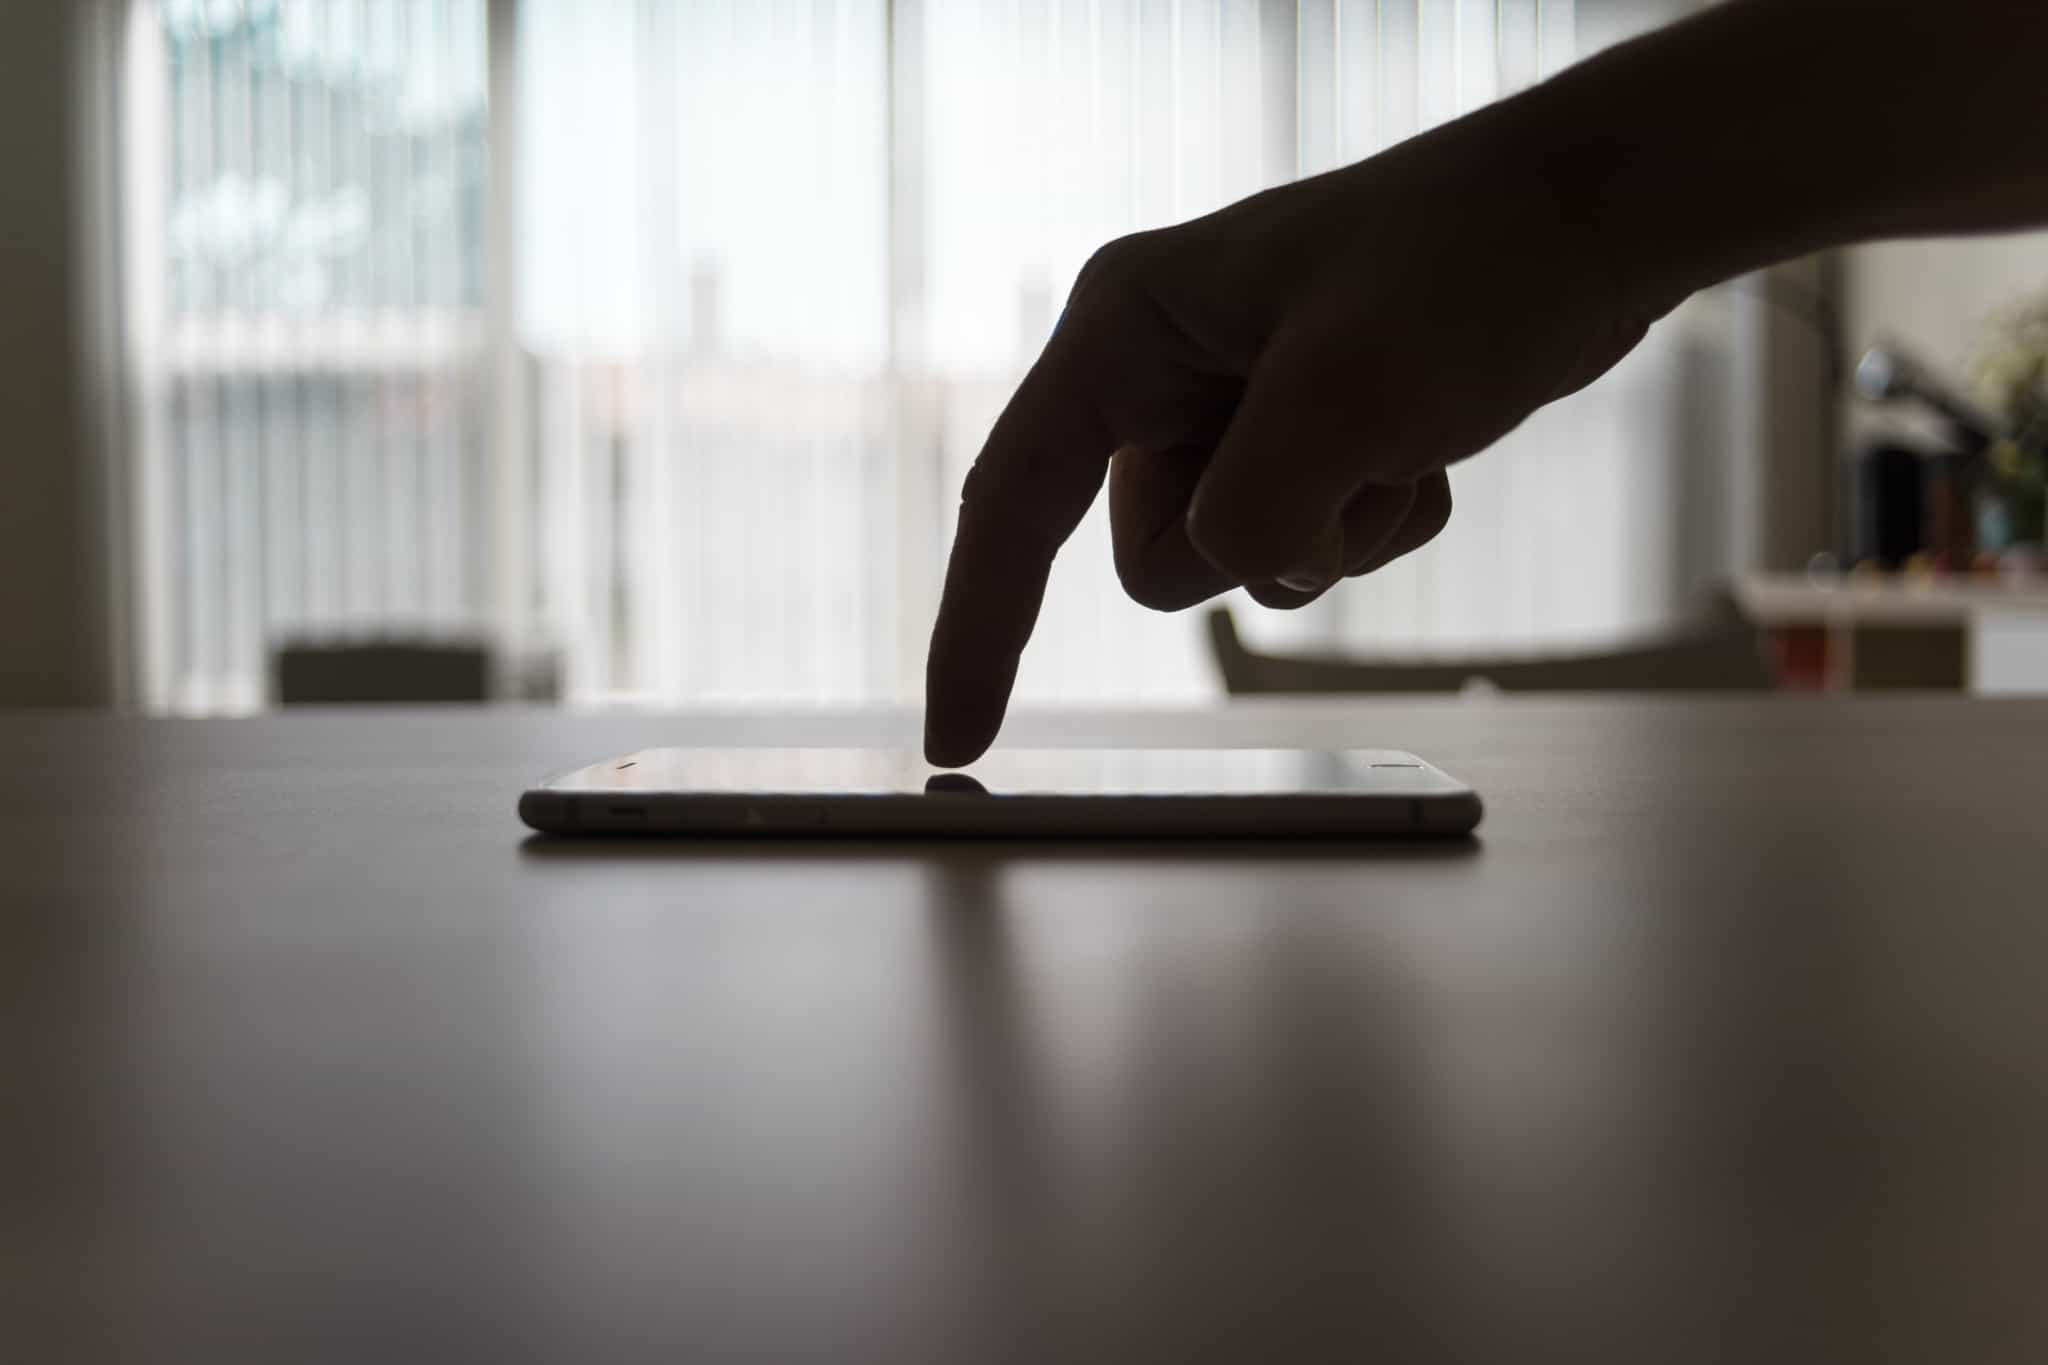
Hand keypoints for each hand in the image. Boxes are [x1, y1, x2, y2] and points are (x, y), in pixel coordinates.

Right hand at [923, 104, 1658, 765]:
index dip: (975, 630)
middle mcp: (1163, 372)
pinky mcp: (1307, 439)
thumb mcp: (1350, 391)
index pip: (1013, 503)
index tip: (956, 742)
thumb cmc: (1470, 263)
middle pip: (1152, 555)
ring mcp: (1237, 411)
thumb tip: (1236, 571)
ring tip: (1397, 434)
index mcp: (1126, 329)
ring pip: (1235, 563)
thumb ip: (1255, 510)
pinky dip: (1378, 519)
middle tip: (1344, 452)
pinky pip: (1311, 546)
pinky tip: (1427, 438)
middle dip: (1254, 540)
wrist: (1599, 218)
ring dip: (1333, 533)